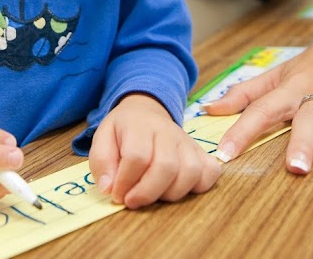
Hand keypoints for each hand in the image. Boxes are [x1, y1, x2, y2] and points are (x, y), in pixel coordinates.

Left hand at [88, 93, 220, 208]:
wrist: (146, 111)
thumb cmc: (123, 131)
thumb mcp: (102, 138)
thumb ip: (101, 162)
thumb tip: (109, 189)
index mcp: (140, 126)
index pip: (137, 156)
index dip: (125, 182)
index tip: (116, 194)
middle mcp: (168, 132)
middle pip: (166, 166)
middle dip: (147, 192)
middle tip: (132, 201)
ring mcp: (188, 142)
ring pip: (191, 172)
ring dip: (170, 193)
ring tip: (154, 195)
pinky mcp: (202, 152)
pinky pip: (211, 173)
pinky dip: (199, 187)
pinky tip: (179, 188)